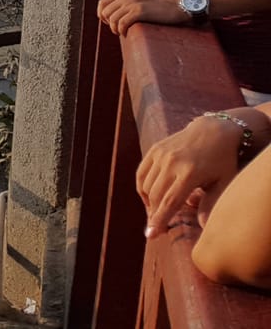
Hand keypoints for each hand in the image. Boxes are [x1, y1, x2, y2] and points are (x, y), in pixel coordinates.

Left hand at [98, 0, 188, 34]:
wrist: (177, 5)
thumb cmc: (160, 6)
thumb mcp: (140, 0)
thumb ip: (127, 3)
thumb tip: (114, 16)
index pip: (102, 3)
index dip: (102, 14)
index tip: (109, 23)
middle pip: (105, 12)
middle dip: (108, 23)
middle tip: (118, 30)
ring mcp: (133, 3)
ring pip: (112, 19)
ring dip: (115, 29)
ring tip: (122, 33)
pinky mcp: (140, 11)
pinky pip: (122, 23)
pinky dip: (122, 31)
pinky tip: (127, 34)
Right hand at [138, 115, 245, 234]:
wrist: (213, 130)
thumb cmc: (222, 160)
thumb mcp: (223, 183)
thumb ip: (211, 205)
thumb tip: (203, 226)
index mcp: (189, 173)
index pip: (169, 202)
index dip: (159, 220)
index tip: (151, 235)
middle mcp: (171, 163)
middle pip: (155, 196)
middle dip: (154, 214)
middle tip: (157, 227)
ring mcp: (160, 154)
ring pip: (146, 186)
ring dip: (149, 202)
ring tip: (157, 212)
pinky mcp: (154, 149)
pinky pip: (141, 173)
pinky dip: (143, 187)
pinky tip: (150, 196)